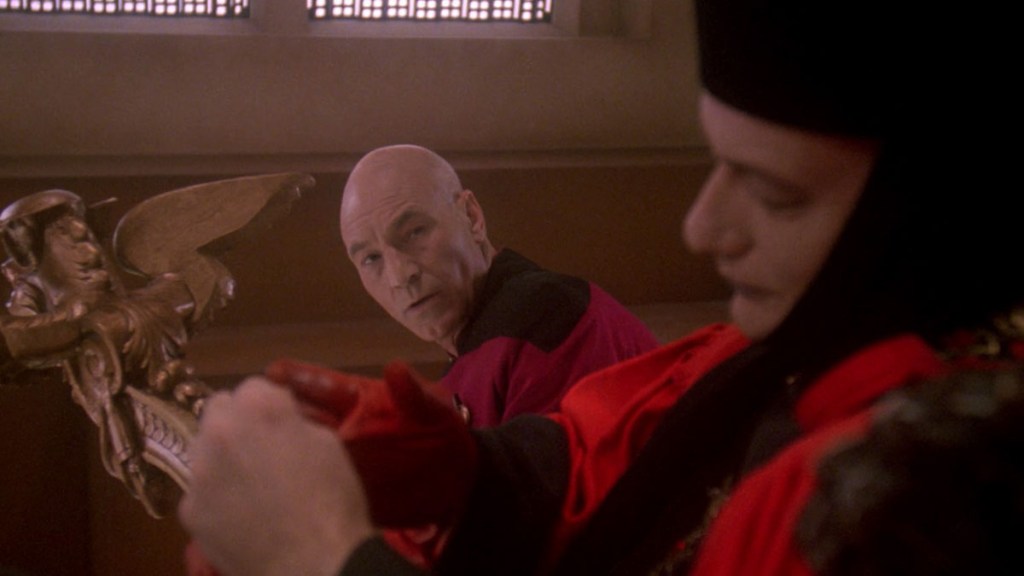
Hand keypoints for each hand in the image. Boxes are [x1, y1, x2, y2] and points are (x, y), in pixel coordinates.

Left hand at [178, 377, 372, 575]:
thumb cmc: (333, 501)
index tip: (284, 424)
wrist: (315, 564)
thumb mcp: (328, 443)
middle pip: (218, 409)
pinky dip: (216, 498)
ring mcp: (198, 472)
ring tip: (250, 486)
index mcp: (259, 407)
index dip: (272, 406)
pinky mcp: (189, 510)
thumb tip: (280, 420)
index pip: (254, 386)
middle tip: (262, 449)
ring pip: (203, 449)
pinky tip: (241, 516)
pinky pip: (200, 491)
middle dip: (238, 422)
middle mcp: (219, 431)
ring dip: (222, 457)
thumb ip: (294, 421)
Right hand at [265, 359, 478, 526]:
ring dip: (276, 451)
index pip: (322, 385)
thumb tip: (395, 368)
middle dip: (272, 414)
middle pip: (299, 418)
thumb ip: (413, 393)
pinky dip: (292, 488)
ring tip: (247, 449)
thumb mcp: (434, 411)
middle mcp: (338, 427)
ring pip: (297, 452)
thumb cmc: (443, 435)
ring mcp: (335, 459)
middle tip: (246, 412)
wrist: (455, 486)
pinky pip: (310, 486)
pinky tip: (271, 490)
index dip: (299, 378)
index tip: (273, 371)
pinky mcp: (337, 489)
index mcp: (356, 400)